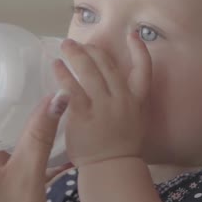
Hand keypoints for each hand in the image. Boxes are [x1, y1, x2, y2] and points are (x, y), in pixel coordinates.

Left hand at [55, 31, 151, 166]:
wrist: (111, 167)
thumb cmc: (120, 146)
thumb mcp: (134, 120)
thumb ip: (125, 100)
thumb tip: (108, 82)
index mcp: (136, 100)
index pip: (144, 70)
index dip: (140, 51)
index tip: (132, 34)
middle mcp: (122, 100)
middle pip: (107, 66)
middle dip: (92, 50)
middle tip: (78, 43)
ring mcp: (104, 107)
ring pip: (89, 72)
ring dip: (76, 56)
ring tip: (66, 47)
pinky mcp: (85, 116)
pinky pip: (72, 89)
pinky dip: (64, 75)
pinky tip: (56, 67)